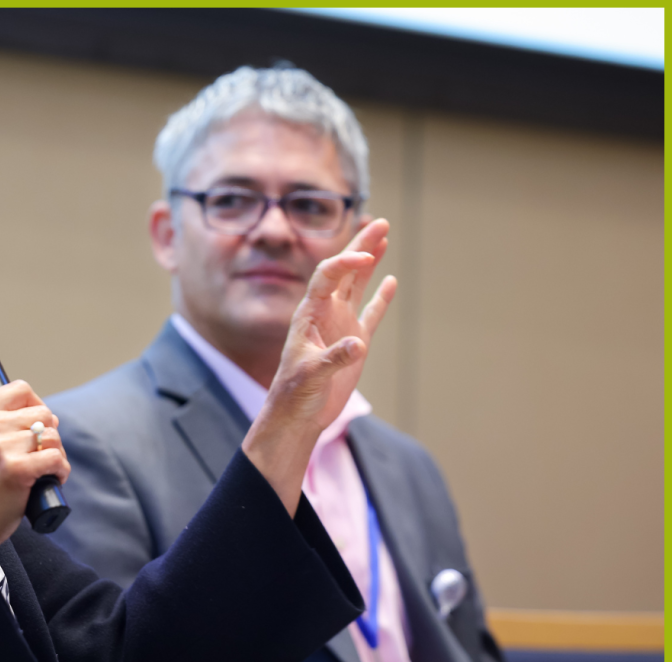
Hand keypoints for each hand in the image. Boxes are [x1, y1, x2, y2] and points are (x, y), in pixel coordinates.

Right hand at [0, 380, 68, 558]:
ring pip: (52, 436)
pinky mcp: (16, 469)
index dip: (36, 405)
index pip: (21, 389)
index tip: (35, 426)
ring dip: (57, 454)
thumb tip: (43, 416)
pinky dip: (61, 470)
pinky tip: (52, 480)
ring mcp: (1, 446)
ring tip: (45, 470)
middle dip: (49, 434)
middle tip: (41, 455)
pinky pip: (56, 458)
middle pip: (42, 413)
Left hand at [243, 219, 396, 514]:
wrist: (296, 416)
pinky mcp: (354, 344)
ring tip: (384, 235)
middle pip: (344, 271)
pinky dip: (380, 298)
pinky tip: (390, 280)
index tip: (367, 257)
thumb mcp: (311, 376)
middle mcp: (325, 313)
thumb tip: (357, 344)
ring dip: (370, 261)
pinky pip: (370, 314)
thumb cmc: (294, 395)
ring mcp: (340, 326)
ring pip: (357, 286)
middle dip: (361, 246)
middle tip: (380, 221)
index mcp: (309, 314)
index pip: (327, 277)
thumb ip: (333, 359)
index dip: (346, 262)